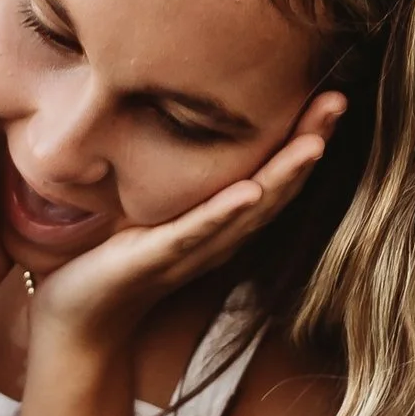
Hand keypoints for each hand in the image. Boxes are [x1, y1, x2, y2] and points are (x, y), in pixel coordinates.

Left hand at [23, 89, 348, 371]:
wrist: (76, 320)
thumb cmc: (107, 259)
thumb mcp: (146, 204)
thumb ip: (169, 169)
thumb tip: (173, 111)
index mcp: (217, 221)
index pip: (270, 174)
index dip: (303, 137)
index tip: (330, 95)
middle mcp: (215, 238)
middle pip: (274, 188)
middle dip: (308, 143)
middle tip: (338, 101)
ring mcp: (189, 251)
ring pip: (248, 211)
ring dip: (283, 176)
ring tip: (314, 141)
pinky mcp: (155, 260)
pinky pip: (194, 234)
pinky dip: (223, 214)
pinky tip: (249, 192)